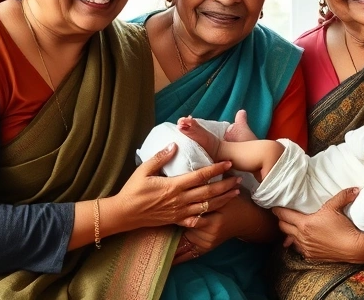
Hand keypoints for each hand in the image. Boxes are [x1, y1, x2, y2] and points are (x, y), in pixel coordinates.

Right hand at [114, 142, 240, 229]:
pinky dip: (208, 217)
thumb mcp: (144, 170)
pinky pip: (196, 220)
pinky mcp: (176, 220)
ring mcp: (179, 212)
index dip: (216, 169)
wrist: (124, 214)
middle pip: (208, 192)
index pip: (200, 176)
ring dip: (223, 200)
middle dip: (225, 185)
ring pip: (206, 206)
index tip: (228, 162)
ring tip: (235, 194)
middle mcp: (180, 200)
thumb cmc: (133, 190)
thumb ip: (160, 157)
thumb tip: (174, 144)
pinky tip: (218, 213)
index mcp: (174, 186)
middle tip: (239, 178)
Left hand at [272, 187, 361, 262]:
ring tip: (290, 227)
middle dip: (281, 221)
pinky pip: (299, 249)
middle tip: (281, 215)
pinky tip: (301, 241)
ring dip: (289, 233)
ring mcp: (306, 248)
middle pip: (284, 228)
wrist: (352, 248)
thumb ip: (342, 195)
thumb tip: (354, 188)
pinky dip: (298, 244)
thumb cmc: (343, 227)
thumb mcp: (338, 207)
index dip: (278, 211)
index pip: (284, 216)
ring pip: (290, 239)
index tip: (274, 207)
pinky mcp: (312, 256)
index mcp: (304, 223)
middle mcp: (302, 236)